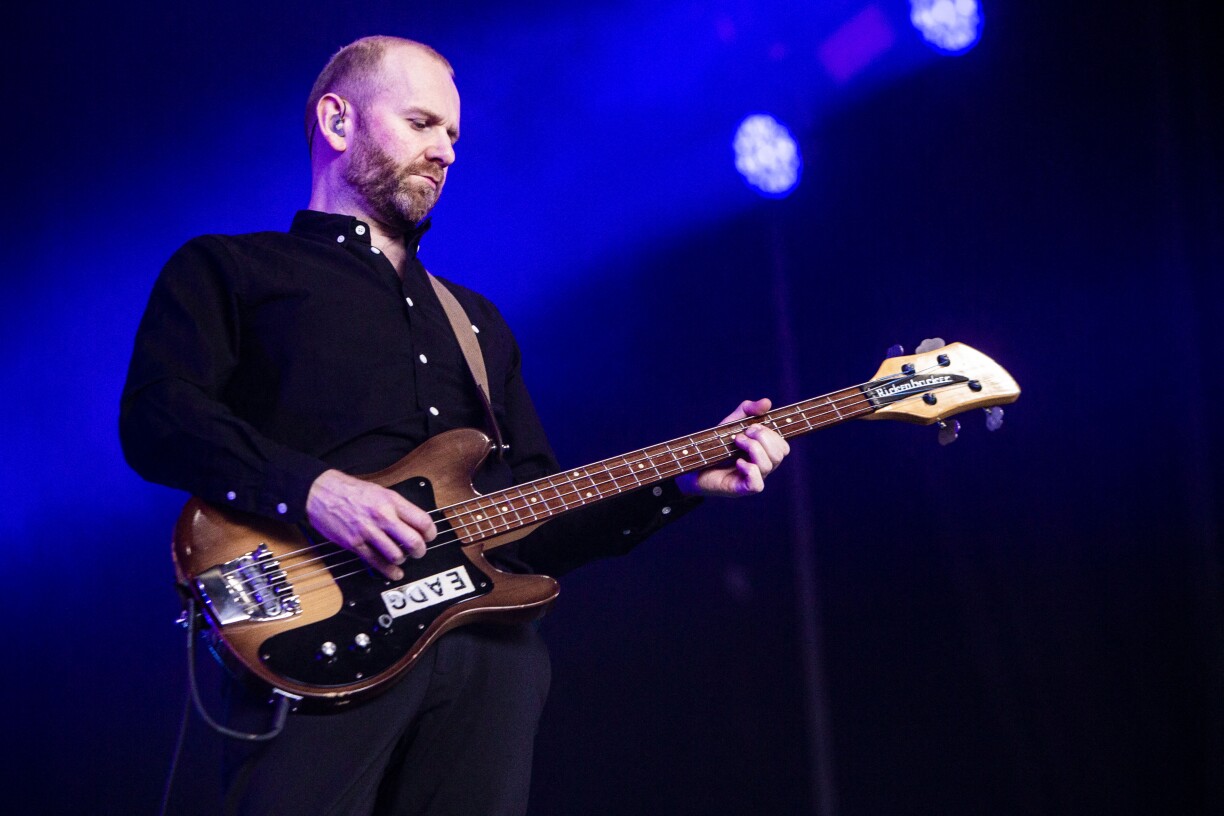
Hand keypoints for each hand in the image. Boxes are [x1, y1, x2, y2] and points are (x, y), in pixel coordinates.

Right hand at [306, 469, 437, 580]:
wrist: (321, 492)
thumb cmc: (350, 491)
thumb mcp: (380, 491)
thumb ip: (397, 507)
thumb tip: (414, 522)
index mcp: (391, 501)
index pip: (422, 521)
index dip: (431, 533)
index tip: (429, 537)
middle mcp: (382, 516)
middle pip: (413, 541)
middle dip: (420, 551)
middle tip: (419, 551)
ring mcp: (368, 531)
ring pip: (397, 555)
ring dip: (403, 560)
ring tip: (402, 558)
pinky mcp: (355, 543)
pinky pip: (376, 562)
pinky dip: (388, 571)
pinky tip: (394, 573)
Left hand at [676, 398, 789, 497]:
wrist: (693, 463)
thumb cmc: (716, 445)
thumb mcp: (732, 423)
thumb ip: (748, 410)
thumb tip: (767, 402)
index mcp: (764, 453)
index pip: (783, 446)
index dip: (771, 433)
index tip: (751, 426)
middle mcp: (762, 467)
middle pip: (780, 454)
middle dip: (762, 438)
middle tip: (742, 434)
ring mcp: (752, 479)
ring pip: (769, 465)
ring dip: (753, 448)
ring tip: (736, 442)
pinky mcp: (741, 489)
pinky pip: (757, 484)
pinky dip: (749, 469)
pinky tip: (738, 462)